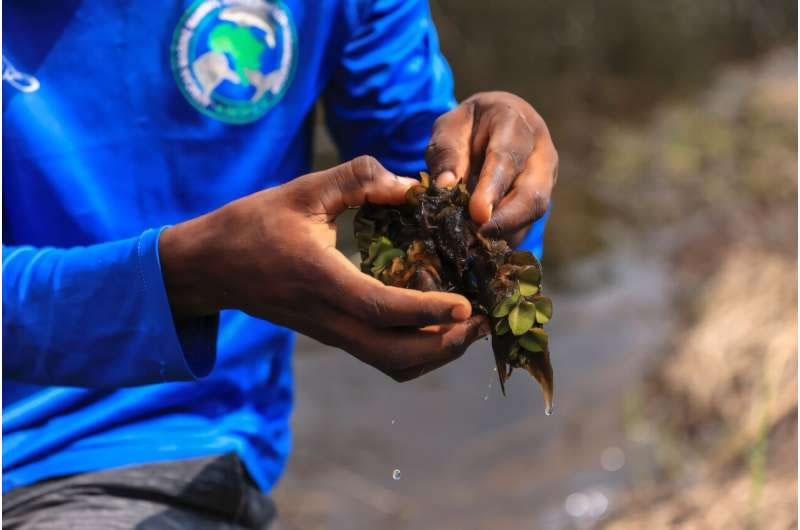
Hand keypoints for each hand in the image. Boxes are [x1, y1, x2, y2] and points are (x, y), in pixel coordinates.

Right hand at [159, 156, 489, 380]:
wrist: (211, 267)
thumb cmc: (253, 225)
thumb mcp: (303, 190)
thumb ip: (358, 179)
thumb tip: (411, 185)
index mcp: (322, 280)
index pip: (382, 309)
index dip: (428, 311)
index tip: (466, 305)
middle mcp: (329, 317)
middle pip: (395, 354)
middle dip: (445, 346)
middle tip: (481, 321)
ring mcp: (330, 332)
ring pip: (390, 363)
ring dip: (434, 354)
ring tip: (468, 328)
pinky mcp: (332, 334)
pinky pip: (380, 356)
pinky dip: (415, 352)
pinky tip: (436, 326)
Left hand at [425, 91, 557, 244]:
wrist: (492, 124)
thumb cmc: (467, 126)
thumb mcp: (449, 129)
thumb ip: (447, 154)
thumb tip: (445, 187)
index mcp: (513, 121)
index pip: (507, 157)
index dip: (492, 188)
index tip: (477, 214)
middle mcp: (540, 149)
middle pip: (533, 191)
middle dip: (506, 219)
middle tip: (475, 237)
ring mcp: (547, 175)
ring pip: (535, 210)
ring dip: (505, 229)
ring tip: (473, 241)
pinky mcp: (543, 197)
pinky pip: (528, 221)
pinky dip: (505, 234)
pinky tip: (481, 241)